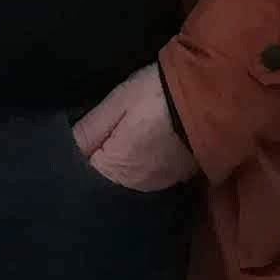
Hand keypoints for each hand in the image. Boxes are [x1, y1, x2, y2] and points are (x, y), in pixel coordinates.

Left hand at [73, 61, 199, 190]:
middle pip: (107, 180)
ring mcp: (160, 184)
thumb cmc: (158, 94)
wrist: (213, 93)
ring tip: (125, 137)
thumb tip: (66, 150)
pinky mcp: (178, 177)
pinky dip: (144, 162)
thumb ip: (89, 130)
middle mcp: (136, 186)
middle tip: (103, 134)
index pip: (83, 175)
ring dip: (124, 162)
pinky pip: (150, 174)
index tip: (84, 138)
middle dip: (101, 160)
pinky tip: (145, 143)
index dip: (80, 156)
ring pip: (129, 178)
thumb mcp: (117, 103)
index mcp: (116, 171)